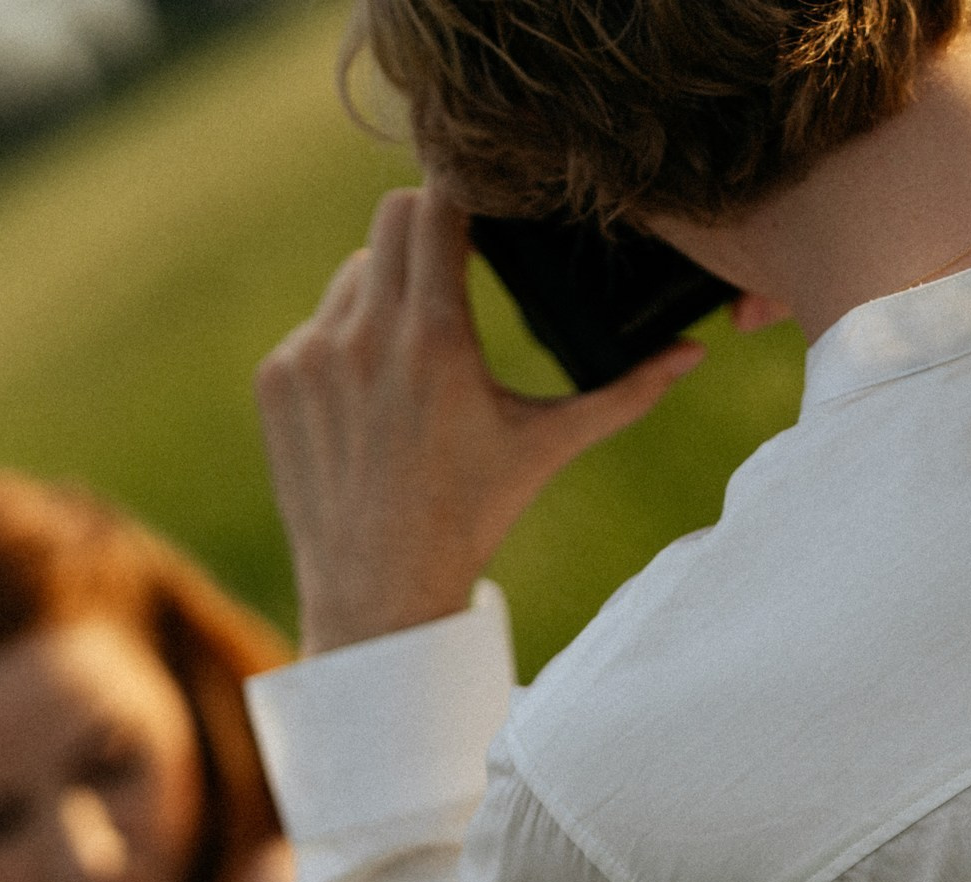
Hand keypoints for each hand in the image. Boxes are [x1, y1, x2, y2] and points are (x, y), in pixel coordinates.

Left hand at [255, 185, 706, 654]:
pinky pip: (315, 325)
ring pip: (354, 274)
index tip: (483, 223)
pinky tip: (372, 396)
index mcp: (435, 338)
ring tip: (417, 353)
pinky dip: (346, 341)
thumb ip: (623, 392)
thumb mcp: (547, 447)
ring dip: (387, 291)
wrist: (379, 591)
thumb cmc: (471, 516)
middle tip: (456, 269)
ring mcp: (311, 356)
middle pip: (392, 219)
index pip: (438, 205)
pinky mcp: (277, 380)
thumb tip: (692, 354)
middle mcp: (364, 336)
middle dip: (428, 232)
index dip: (464, 202)